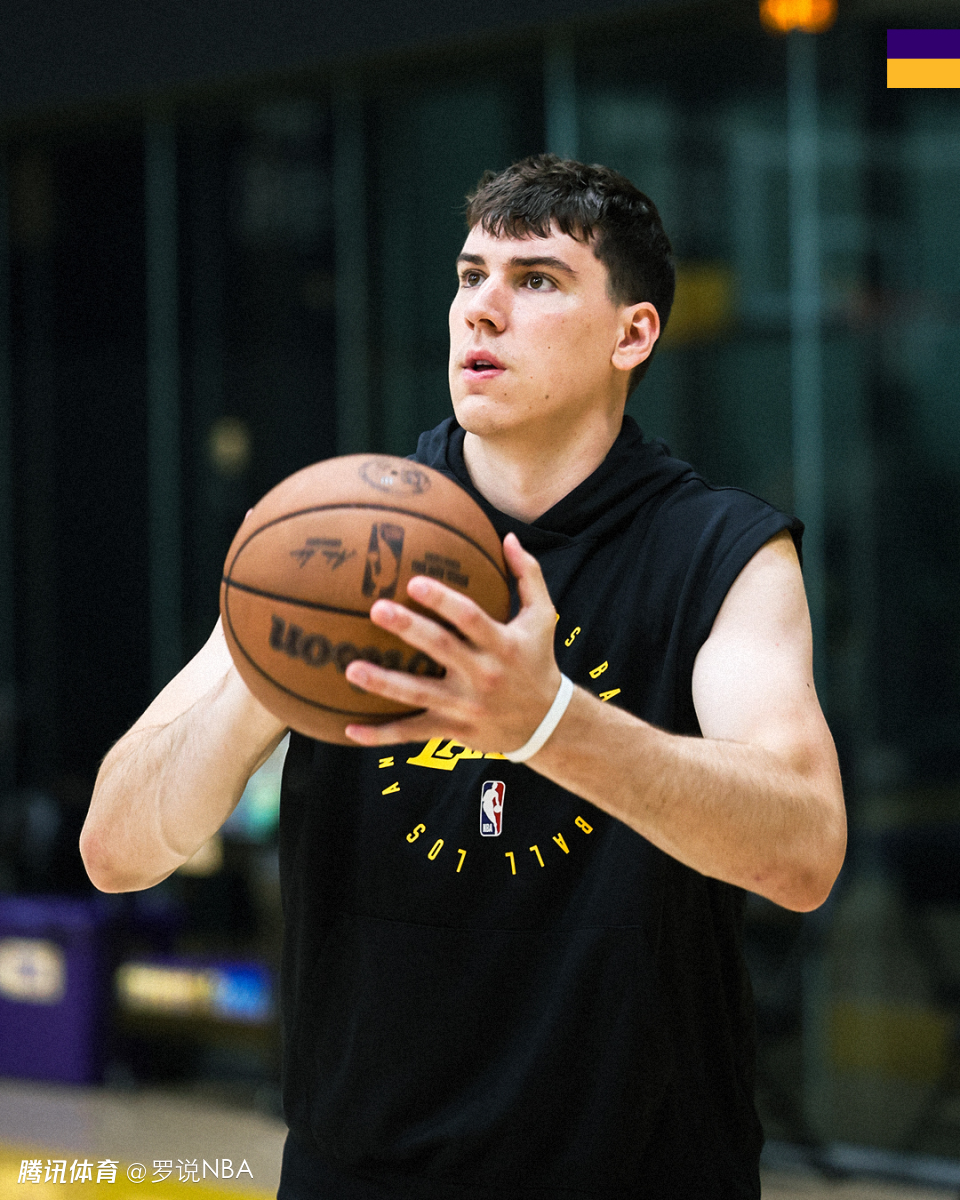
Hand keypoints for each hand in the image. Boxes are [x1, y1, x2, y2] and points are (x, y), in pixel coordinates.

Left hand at [344, 532, 561, 752]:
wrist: (547, 722)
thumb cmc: (537, 660)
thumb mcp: (543, 618)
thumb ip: (528, 575)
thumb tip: (508, 536)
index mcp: (502, 645)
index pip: (471, 618)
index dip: (444, 601)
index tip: (414, 582)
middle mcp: (483, 675)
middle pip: (442, 649)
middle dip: (409, 630)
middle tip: (377, 609)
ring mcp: (466, 706)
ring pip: (419, 695)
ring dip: (384, 684)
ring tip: (351, 669)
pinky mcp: (453, 730)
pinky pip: (412, 733)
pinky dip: (381, 735)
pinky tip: (349, 728)